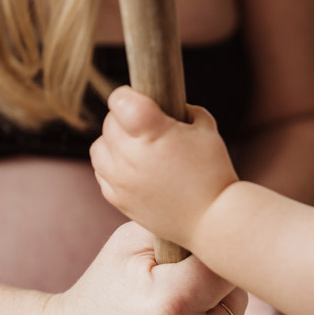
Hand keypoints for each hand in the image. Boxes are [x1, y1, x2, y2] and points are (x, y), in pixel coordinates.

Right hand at [26, 222, 246, 314]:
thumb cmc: (97, 297)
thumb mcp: (128, 246)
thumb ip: (182, 230)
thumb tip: (228, 224)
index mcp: (175, 303)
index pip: (228, 268)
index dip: (205, 266)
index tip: (184, 271)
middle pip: (237, 304)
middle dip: (211, 298)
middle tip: (171, 303)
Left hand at [91, 86, 238, 244]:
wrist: (213, 220)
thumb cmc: (214, 171)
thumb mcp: (206, 127)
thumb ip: (183, 109)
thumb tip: (166, 106)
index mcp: (152, 131)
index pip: (119, 100)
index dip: (129, 95)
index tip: (141, 99)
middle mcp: (130, 155)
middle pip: (109, 122)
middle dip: (126, 118)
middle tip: (146, 125)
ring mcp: (121, 179)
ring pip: (99, 147)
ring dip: (113, 142)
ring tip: (136, 147)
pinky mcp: (118, 200)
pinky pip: (101, 173)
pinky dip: (112, 166)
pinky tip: (132, 167)